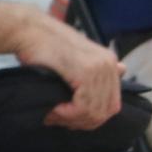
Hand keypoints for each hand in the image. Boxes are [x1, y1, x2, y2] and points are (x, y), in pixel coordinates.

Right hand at [13, 13, 127, 130]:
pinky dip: (68, 113)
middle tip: (62, 120)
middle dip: (83, 122)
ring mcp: (98, 67)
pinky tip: (55, 108)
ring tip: (55, 114)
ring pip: (94, 111)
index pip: (112, 104)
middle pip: (106, 111)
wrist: (28, 30)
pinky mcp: (85, 72)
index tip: (71, 120)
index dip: (93, 118)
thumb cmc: (45, 45)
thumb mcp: (76, 56)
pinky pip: (83, 106)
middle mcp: (109, 63)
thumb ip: (98, 66)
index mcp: (109, 60)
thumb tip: (123, 69)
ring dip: (73, 119)